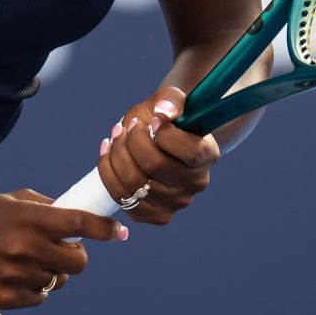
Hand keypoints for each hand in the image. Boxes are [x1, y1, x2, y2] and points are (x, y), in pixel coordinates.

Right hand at [0, 190, 126, 308]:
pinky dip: (36, 288)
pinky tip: (20, 276)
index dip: (105, 229)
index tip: (117, 232)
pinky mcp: (5, 296)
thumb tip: (73, 215)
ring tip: (32, 262)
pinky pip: (39, 297)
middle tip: (64, 250)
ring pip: (58, 281)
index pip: (80, 224)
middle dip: (77, 255)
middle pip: (78, 261)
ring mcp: (16, 274)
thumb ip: (45, 207)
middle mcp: (26, 247)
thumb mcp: (10, 200)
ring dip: (53, 272)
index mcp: (30, 219)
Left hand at [98, 85, 221, 225]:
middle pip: (154, 165)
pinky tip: (108, 152)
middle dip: (132, 140)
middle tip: (127, 126)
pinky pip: (120, 196)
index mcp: (207, 155)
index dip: (165, 133)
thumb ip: (171, 99)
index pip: (189, 150)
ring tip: (116, 136)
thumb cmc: (164, 119)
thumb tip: (164, 112)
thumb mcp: (169, 101)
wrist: (156, 141)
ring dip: (116, 154)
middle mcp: (195, 184)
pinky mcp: (152, 215)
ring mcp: (175, 204)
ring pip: (133, 181)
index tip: (154, 119)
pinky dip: (107, 171)